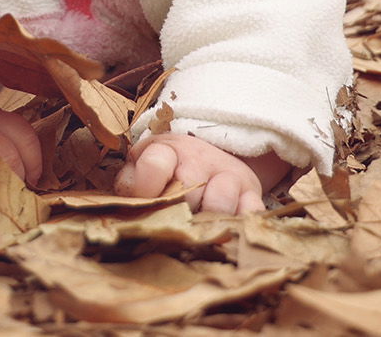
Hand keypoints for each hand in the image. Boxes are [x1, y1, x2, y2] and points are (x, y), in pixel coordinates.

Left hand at [114, 133, 282, 214]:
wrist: (208, 159)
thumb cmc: (168, 170)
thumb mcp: (143, 167)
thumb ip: (130, 183)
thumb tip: (128, 203)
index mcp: (166, 150)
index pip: (155, 164)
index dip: (147, 188)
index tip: (144, 202)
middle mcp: (200, 159)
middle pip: (187, 191)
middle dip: (175, 214)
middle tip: (169, 223)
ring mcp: (229, 175)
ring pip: (219, 204)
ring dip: (205, 224)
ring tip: (195, 230)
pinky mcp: (252, 193)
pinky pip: (249, 214)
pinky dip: (238, 227)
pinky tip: (223, 231)